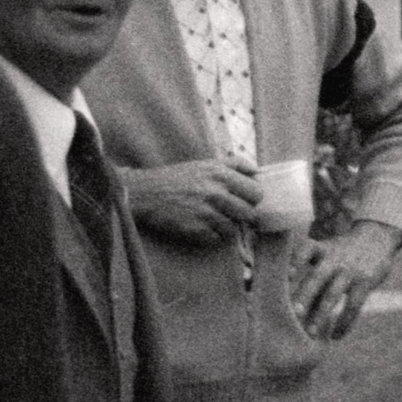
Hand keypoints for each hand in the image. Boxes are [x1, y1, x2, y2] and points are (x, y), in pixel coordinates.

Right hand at [125, 159, 262, 244]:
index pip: (256, 192)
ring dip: (226, 226)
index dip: (252, 199)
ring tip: (212, 219)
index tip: (244, 200)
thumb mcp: (206, 163)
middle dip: (242, 215)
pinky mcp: (194, 228)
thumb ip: (234, 164)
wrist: (144, 193)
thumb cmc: (178, 178)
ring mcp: (205, 211)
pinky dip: (212, 235)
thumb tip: (258, 171)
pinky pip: (217, 238)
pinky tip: (201, 225)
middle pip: (249, 213)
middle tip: (230, 213)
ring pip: (234, 228)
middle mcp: (215, 192)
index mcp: (220, 173)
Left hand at [290, 221, 401, 339]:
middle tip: (294, 312)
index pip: (306, 250)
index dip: (296, 261)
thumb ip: (311, 282)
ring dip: (321, 314)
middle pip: (317, 277)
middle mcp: (333, 259)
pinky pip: (354, 305)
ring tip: (311, 333)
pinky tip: (336, 336)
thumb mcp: (326, 260)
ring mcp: (350, 271)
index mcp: (320, 250)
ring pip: (333, 294)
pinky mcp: (366, 282)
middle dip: (305, 295)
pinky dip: (344, 322)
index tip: (288, 275)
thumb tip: (293, 315)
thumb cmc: (339, 257)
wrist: (376, 240)